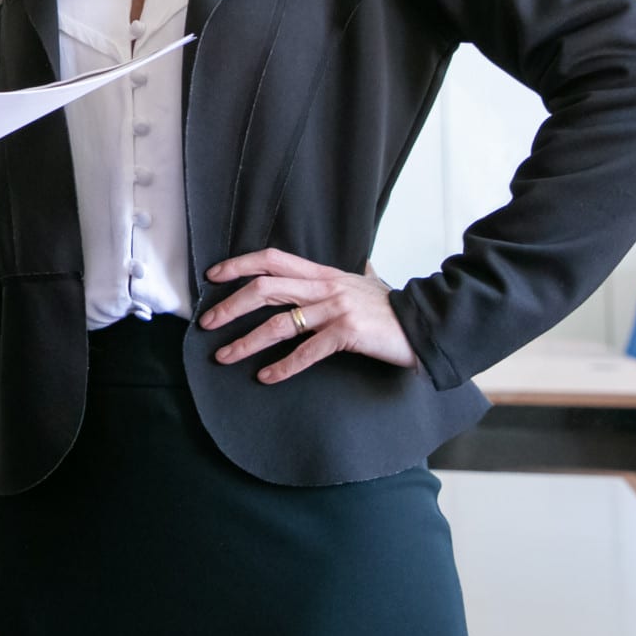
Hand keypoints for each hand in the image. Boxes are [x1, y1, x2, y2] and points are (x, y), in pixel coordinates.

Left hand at [198, 248, 418, 382]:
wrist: (429, 325)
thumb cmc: (394, 309)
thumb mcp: (370, 285)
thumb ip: (358, 275)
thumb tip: (363, 264)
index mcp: (324, 273)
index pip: (272, 259)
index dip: (239, 265)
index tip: (213, 276)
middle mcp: (326, 287)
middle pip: (265, 289)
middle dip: (231, 306)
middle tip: (207, 323)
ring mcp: (336, 309)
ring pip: (279, 323)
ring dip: (246, 342)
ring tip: (224, 356)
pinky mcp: (348, 333)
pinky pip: (307, 351)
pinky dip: (283, 366)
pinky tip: (265, 376)